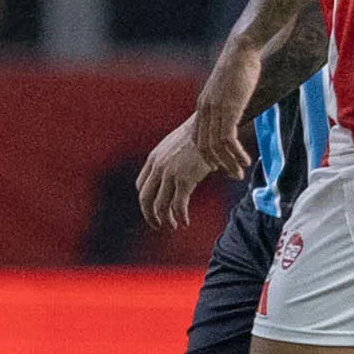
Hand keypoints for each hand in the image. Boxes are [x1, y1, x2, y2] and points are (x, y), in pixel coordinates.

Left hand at [136, 115, 213, 231]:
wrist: (211, 127)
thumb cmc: (200, 135)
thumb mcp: (177, 144)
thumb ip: (172, 158)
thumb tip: (178, 169)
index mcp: (154, 159)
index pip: (141, 185)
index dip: (146, 199)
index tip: (154, 207)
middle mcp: (158, 167)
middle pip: (145, 199)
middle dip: (150, 215)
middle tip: (157, 224)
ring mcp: (170, 174)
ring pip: (160, 205)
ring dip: (165, 219)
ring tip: (172, 226)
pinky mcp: (185, 180)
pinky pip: (178, 205)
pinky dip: (180, 216)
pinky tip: (185, 222)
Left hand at [192, 38, 263, 178]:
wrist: (240, 50)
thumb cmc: (239, 65)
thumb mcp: (228, 87)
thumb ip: (227, 100)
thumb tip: (233, 106)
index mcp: (203, 106)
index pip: (198, 138)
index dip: (208, 155)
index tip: (220, 165)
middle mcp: (205, 111)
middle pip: (204, 146)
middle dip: (217, 164)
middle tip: (231, 175)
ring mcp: (215, 110)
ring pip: (216, 146)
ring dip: (228, 162)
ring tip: (239, 172)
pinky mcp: (228, 109)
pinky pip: (228, 139)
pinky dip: (236, 153)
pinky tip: (246, 160)